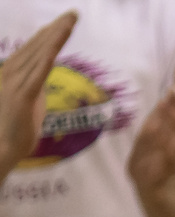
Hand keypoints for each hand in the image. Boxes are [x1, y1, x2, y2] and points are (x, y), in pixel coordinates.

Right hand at [0, 11, 76, 177]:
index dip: (48, 35)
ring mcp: (15, 80)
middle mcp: (10, 71)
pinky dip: (51, 49)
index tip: (63, 23)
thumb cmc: (14, 132)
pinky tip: (61, 37)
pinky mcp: (22, 92)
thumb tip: (43, 81)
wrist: (1, 150)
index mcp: (11, 74)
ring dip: (57, 34)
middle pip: (36, 45)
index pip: (32, 50)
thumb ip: (35, 90)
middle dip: (55, 28)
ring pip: (40, 51)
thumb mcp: (29, 105)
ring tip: (71, 19)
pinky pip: (40, 66)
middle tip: (73, 14)